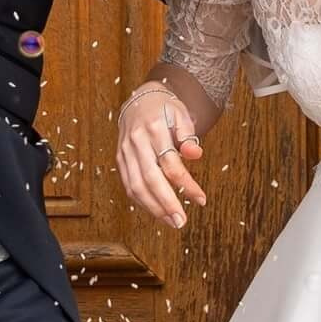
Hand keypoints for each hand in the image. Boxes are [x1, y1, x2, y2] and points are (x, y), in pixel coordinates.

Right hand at [117, 81, 206, 229]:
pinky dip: (142, 202)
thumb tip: (195, 154)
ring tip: (171, 221)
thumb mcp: (181, 115)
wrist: (140, 100)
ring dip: (153, 208)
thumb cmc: (165, 109)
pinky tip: (157, 211)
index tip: (201, 199)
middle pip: (150, 178)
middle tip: (181, 221)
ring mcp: (125, 151)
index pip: (171, 163)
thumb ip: (188, 135)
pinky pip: (129, 185)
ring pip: (135, 186)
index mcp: (154, 129)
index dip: (186, 184)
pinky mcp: (120, 160)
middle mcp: (136, 141)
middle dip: (166, 203)